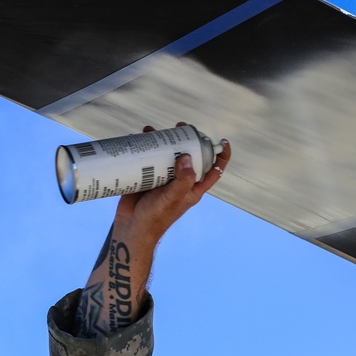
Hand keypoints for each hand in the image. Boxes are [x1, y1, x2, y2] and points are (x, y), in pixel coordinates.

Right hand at [78, 122, 230, 336]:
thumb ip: (183, 179)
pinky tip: (140, 137)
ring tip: (155, 129)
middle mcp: (179, 181)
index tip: (224, 142)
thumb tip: (187, 156)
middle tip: (181, 127)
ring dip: (164, 140)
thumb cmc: (156, 218)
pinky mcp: (146, 176)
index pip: (213, 171)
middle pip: (189, 156)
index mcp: (192, 188)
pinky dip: (146, 147)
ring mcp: (163, 178)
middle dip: (187, 140)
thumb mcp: (173, 198)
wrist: (131, 228)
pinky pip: (149, 158)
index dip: (221, 157)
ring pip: (168, 154)